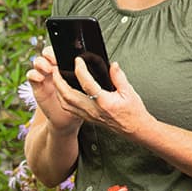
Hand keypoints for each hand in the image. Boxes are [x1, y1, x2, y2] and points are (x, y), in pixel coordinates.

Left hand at [27, 46, 151, 135]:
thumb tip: (113, 65)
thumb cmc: (133, 111)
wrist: (135, 129)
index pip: (87, 84)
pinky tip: (62, 92)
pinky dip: (63, 99)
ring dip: (58, 90)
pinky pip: (70, 109)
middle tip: (56, 69)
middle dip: (59, 81)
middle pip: (69, 95)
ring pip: (66, 104)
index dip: (80, 70)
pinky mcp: (88, 119)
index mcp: (104, 102)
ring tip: (56, 78)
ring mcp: (89, 116)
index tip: (78, 61)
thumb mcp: (129, 92)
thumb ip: (119, 77)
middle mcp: (94, 110)